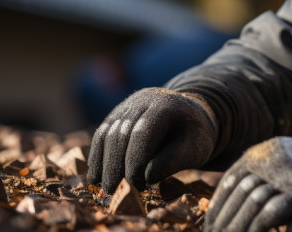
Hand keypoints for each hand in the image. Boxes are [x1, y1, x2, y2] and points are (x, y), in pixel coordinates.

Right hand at [87, 88, 217, 191]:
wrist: (190, 115)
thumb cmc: (194, 136)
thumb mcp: (195, 149)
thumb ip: (174, 162)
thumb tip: (147, 177)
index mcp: (166, 106)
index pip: (142, 132)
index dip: (135, 160)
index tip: (136, 185)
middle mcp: (144, 100)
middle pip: (121, 133)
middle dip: (115, 165)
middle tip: (114, 191)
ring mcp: (128, 105)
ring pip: (107, 133)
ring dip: (103, 163)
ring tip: (105, 187)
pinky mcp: (117, 113)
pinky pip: (102, 134)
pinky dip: (97, 155)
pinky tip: (96, 175)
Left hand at [204, 134, 291, 231]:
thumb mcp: (286, 161)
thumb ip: (264, 174)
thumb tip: (241, 198)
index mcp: (262, 152)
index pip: (230, 181)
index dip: (219, 205)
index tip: (212, 224)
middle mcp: (269, 161)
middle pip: (237, 194)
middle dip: (223, 219)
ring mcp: (283, 176)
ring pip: (248, 205)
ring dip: (236, 227)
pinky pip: (267, 215)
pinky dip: (255, 230)